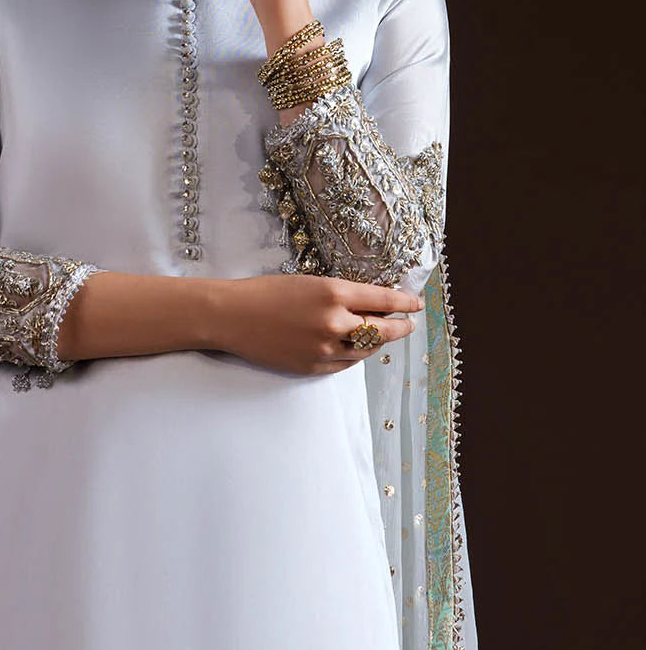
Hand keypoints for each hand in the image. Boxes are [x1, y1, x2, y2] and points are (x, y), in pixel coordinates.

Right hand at [214, 273, 422, 376]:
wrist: (233, 316)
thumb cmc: (267, 292)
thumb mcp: (310, 282)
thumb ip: (342, 295)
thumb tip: (371, 306)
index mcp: (334, 293)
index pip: (384, 301)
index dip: (405, 303)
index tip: (416, 303)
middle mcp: (334, 322)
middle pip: (383, 330)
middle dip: (400, 327)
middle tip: (408, 323)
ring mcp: (325, 349)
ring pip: (366, 350)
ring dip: (377, 342)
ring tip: (380, 334)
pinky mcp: (313, 367)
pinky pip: (346, 364)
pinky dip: (354, 354)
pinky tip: (354, 346)